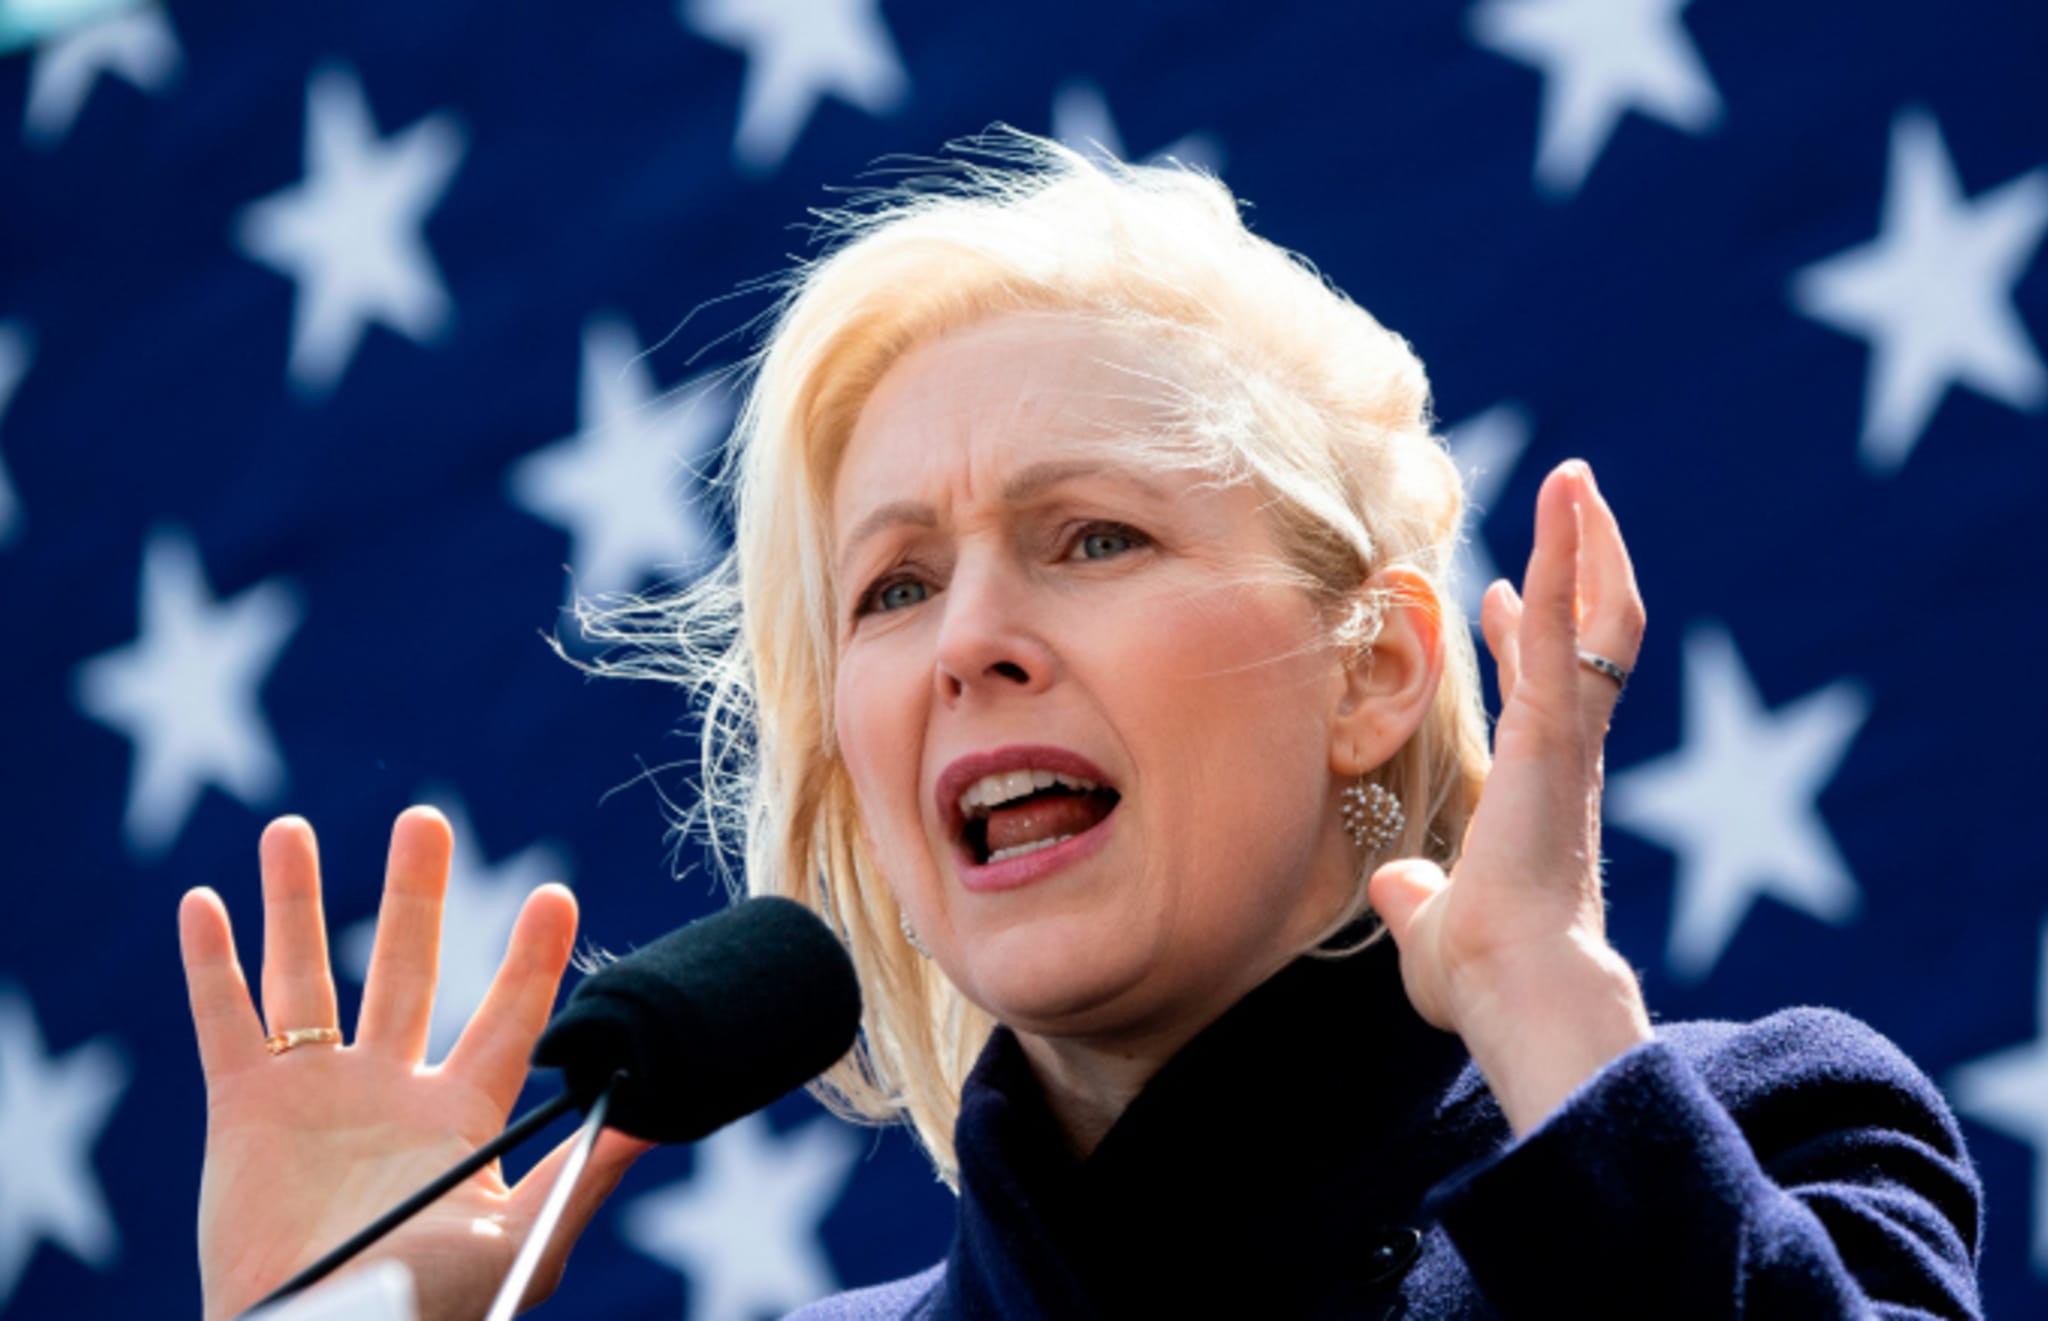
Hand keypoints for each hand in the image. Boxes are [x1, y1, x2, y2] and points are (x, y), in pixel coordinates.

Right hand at [179, 808, 647, 1320]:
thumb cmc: (424, 1310)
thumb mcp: (520, 1244)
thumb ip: (583, 1173)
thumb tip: (661, 1111)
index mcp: (461, 1117)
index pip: (509, 1017)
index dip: (532, 957)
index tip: (556, 893)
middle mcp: (390, 1091)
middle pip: (407, 966)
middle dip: (415, 892)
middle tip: (424, 818)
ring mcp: (314, 1096)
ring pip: (306, 976)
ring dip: (296, 902)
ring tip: (290, 829)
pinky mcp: (244, 1112)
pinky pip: (225, 1022)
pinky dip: (212, 963)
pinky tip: (205, 901)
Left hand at [1368, 460, 1652, 1133]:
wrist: (1519, 991)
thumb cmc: (1483, 979)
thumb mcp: (1432, 927)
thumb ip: (1417, 901)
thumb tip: (1395, 891)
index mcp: (1542, 793)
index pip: (1545, 695)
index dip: (1529, 640)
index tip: (1504, 594)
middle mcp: (1568, 757)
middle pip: (1593, 641)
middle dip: (1580, 571)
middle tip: (1570, 507)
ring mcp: (1570, 739)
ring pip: (1601, 619)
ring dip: (1587, 543)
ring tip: (1576, 477)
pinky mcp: (1558, 729)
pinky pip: (1570, 623)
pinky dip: (1570, 557)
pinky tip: (1566, 499)